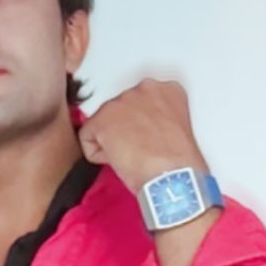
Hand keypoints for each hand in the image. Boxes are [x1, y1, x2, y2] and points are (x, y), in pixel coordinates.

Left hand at [76, 77, 209, 192]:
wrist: (172, 176)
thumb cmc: (178, 164)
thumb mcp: (176, 130)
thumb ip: (159, 120)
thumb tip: (144, 131)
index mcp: (166, 90)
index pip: (140, 102)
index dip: (139, 126)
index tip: (146, 139)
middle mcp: (143, 89)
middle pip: (119, 110)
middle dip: (123, 131)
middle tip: (138, 151)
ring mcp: (121, 102)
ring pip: (103, 123)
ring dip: (111, 142)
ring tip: (131, 157)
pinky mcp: (103, 120)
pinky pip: (87, 138)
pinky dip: (96, 154)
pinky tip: (118, 162)